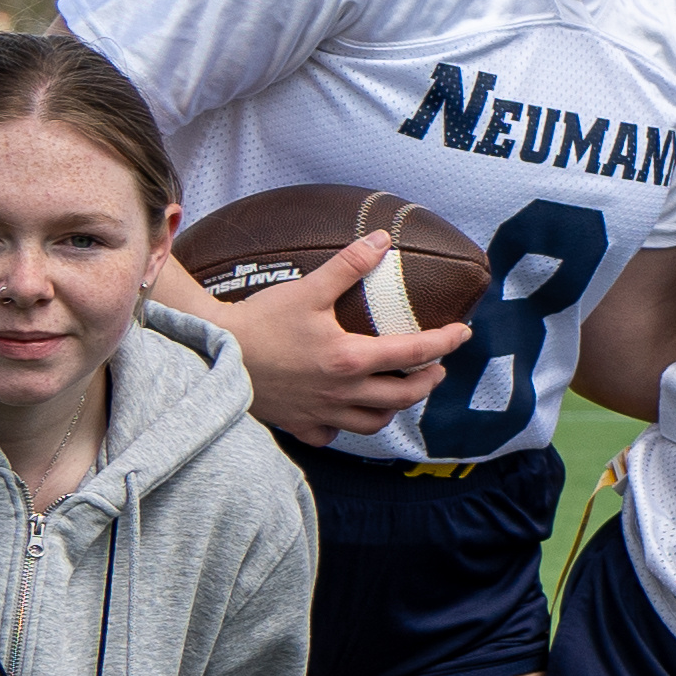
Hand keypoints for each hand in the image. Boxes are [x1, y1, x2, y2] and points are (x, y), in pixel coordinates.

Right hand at [209, 234, 472, 444]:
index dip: (445, 343)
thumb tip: (381, 240)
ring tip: (399, 391)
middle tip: (435, 367)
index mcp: (349, 359)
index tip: (462, 333)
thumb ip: (349, 265)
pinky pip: (332, 435)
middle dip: (428, 382)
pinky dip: (346, 426)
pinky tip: (347, 412)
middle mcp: (342, 393)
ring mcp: (321, 413)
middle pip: (403, 396)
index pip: (413, 353)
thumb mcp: (308, 288)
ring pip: (374, 423)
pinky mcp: (299, 425)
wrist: (213, 352)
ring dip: (395, 408)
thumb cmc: (260, 319)